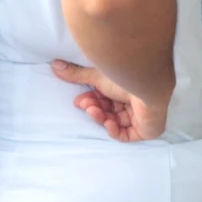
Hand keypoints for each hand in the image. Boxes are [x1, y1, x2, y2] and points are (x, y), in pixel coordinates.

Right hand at [51, 60, 168, 141]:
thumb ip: (77, 75)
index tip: (80, 100)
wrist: (146, 83)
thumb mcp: (97, 76)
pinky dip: (115, 130)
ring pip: (115, 123)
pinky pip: (126, 135)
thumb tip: (55, 65)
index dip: (91, 102)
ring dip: (102, 118)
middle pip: (109, 112)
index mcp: (125, 91)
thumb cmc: (125, 77)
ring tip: (95, 110)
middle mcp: (134, 103)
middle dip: (95, 109)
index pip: (105, 101)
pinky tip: (110, 122)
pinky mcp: (146, 130)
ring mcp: (141, 117)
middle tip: (87, 105)